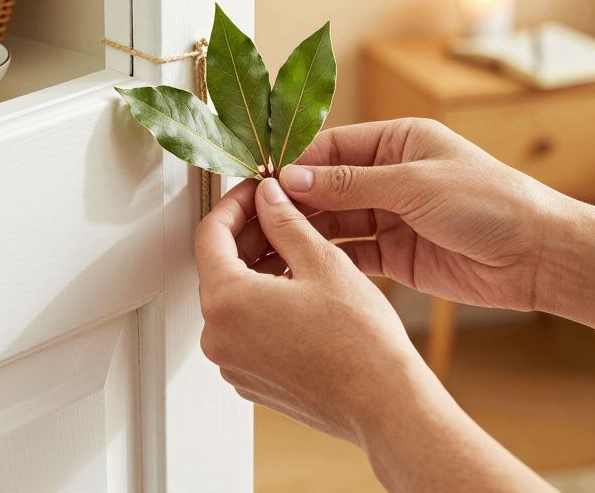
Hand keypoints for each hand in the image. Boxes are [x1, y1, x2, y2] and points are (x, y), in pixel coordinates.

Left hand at [194, 177, 552, 491]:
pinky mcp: (252, 380)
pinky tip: (301, 291)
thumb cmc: (360, 341)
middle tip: (282, 213)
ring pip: (236, 300)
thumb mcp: (322, 261)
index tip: (255, 192)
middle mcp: (218, 337)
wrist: (384, 403)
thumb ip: (285, 222)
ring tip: (300, 250)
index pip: (210, 234)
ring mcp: (233, 363)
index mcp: (226, 302)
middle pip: (220, 268)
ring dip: (260, 270)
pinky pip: (248, 330)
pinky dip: (265, 305)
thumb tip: (268, 197)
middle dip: (250, 236)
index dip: (234, 204)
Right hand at [280, 118, 575, 310]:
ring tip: (262, 250)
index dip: (292, 167)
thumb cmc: (492, 204)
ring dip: (300, 234)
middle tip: (249, 222)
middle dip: (288, 205)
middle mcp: (390, 175)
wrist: (540, 257)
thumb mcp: (416, 185)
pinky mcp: (397, 255)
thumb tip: (293, 179)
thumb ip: (351, 184)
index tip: (256, 184)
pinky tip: (295, 269)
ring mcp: (392, 216)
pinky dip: (323, 260)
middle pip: (324, 187)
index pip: (329, 148)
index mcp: (398, 141)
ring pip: (332, 223)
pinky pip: (350, 254)